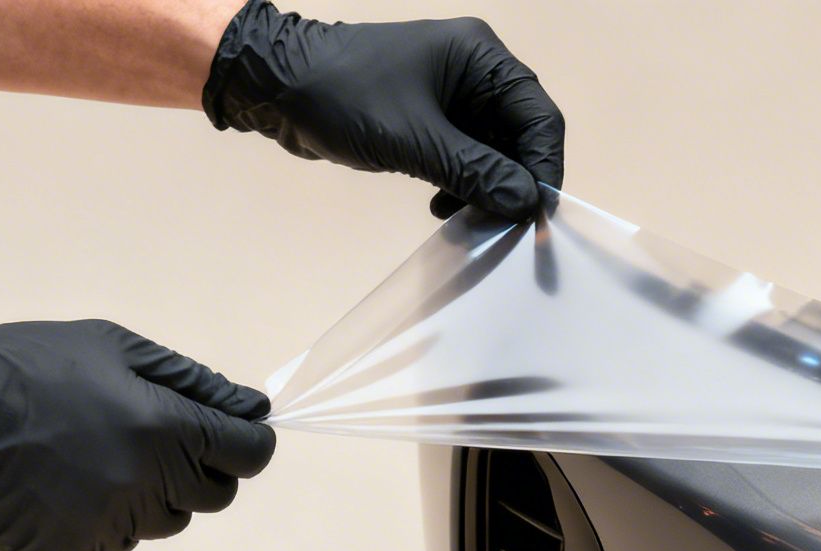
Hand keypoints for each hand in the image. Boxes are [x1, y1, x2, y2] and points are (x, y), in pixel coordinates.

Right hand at [0, 320, 276, 550]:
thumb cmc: (25, 366)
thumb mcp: (113, 348)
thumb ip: (194, 383)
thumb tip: (255, 408)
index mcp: (164, 429)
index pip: (249, 454)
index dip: (248, 442)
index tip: (231, 433)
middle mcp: (147, 484)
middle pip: (215, 494)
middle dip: (201, 467)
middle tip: (153, 436)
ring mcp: (110, 524)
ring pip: (168, 520)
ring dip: (154, 493)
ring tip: (98, 453)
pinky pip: (118, 538)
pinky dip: (108, 515)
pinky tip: (66, 481)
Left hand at [201, 3, 562, 218]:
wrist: (276, 86)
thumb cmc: (344, 98)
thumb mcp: (415, 140)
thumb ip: (476, 173)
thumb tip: (526, 204)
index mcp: (480, 58)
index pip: (539, 117)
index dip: (544, 167)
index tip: (536, 213)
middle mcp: (475, 72)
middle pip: (520, 137)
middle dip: (512, 183)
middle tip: (499, 223)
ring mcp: (453, 95)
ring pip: (493, 152)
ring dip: (485, 189)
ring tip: (464, 218)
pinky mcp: (431, 117)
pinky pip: (466, 156)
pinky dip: (462, 184)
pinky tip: (442, 206)